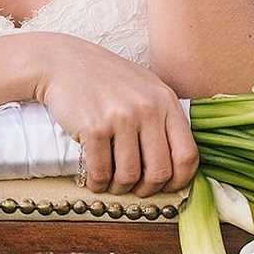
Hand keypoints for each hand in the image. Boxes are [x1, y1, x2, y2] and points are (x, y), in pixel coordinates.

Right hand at [24, 32, 198, 195]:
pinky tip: (95, 179)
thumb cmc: (110, 79)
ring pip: (128, 177)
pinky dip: (98, 183)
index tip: (167, 187)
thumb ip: (166, 119)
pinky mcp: (93, 128)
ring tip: (112, 181)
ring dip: (119, 188)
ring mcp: (121, 118)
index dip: (179, 180)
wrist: (66, 63)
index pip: (187, 155)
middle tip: (136, 189)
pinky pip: (101, 172)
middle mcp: (148, 109)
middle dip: (147, 190)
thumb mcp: (148, 88)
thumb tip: (178, 164)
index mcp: (167, 102)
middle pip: (159, 173)